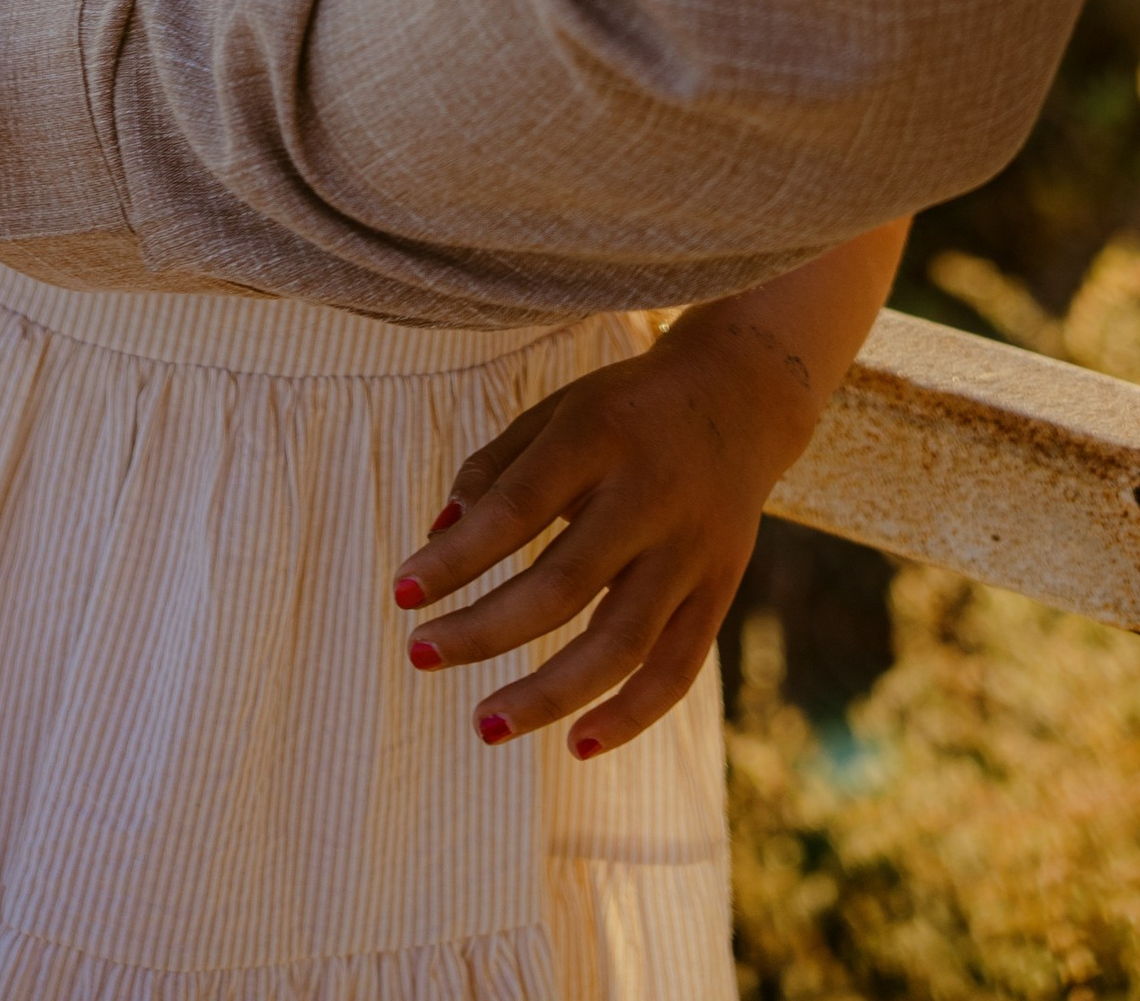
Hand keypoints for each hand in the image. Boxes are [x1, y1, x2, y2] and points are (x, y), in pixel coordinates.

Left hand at [389, 308, 820, 756]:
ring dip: (549, 693)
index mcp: (599, 438)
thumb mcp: (556, 411)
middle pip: (562, 584)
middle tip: (418, 655)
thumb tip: (437, 536)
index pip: (515, 508)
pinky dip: (631, 715)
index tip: (400, 594)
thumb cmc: (623, 409)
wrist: (739, 396)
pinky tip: (576, 744)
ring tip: (484, 723)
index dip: (456, 557)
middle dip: (484, 630)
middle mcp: (650, 497)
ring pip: (620, 642)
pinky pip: (677, 669)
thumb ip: (495, 469)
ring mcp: (692, 551)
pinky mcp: (721, 590)